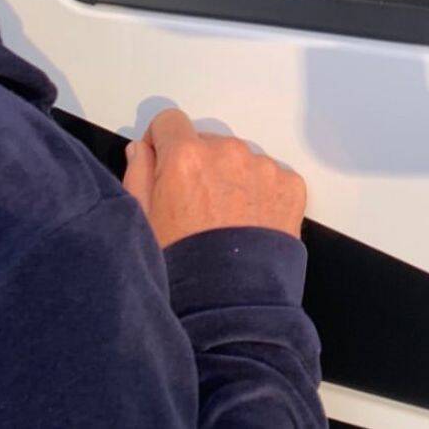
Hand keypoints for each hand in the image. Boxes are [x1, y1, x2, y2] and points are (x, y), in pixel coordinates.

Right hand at [123, 108, 306, 249]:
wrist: (234, 307)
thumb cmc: (182, 267)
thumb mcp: (143, 223)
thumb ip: (138, 176)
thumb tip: (143, 148)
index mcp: (185, 156)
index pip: (170, 121)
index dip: (162, 143)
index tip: (163, 167)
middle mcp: (227, 151)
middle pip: (207, 143)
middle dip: (199, 165)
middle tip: (196, 210)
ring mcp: (263, 166)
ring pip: (240, 160)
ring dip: (231, 179)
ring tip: (226, 224)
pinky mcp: (290, 184)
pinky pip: (270, 177)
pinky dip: (261, 194)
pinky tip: (251, 227)